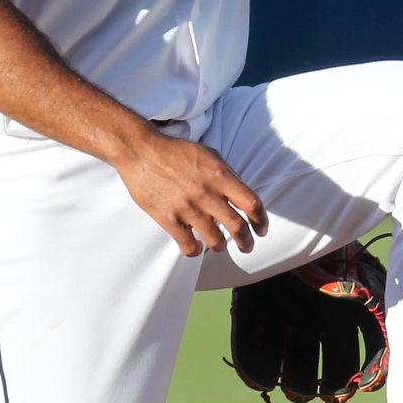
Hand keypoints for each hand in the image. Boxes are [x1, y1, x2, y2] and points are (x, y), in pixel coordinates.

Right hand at [114, 131, 266, 257]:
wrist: (141, 151)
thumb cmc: (174, 152)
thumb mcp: (208, 154)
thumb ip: (226, 174)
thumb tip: (240, 195)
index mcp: (220, 176)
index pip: (252, 203)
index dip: (261, 220)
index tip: (260, 229)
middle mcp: (207, 193)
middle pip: (238, 226)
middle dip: (246, 241)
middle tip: (247, 246)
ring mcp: (188, 208)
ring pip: (215, 240)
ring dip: (220, 247)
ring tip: (218, 246)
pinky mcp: (169, 219)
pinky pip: (188, 245)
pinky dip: (194, 250)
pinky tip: (194, 246)